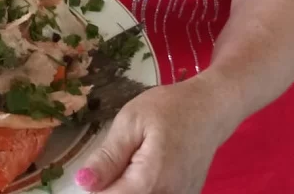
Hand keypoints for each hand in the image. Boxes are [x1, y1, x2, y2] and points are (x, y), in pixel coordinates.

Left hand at [74, 78, 231, 193]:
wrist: (211, 109)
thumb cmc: (169, 108)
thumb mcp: (131, 122)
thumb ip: (108, 157)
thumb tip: (82, 184)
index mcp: (150, 182)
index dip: (94, 189)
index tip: (91, 172)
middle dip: (110, 189)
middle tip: (109, 164)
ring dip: (125, 188)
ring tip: (126, 164)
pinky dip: (141, 188)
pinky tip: (139, 172)